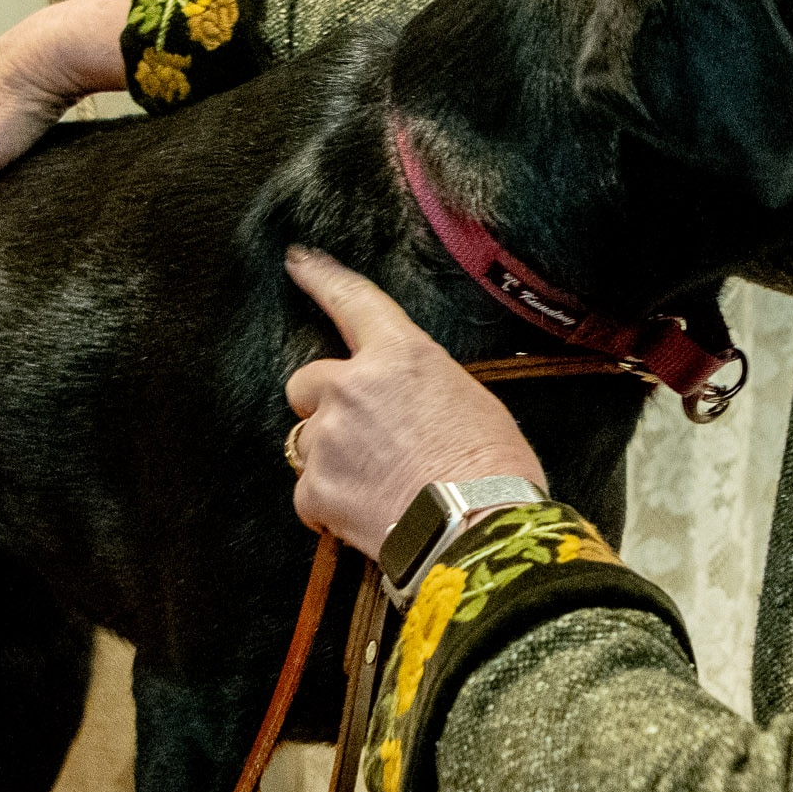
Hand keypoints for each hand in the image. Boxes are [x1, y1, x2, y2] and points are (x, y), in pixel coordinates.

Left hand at [283, 247, 544, 555]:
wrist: (481, 529)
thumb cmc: (494, 471)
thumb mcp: (472, 404)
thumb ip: (423, 391)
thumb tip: (408, 408)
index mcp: (400, 355)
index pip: (352, 301)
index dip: (321, 277)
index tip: (298, 261)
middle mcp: (353, 387)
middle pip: (307, 383)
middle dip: (323, 405)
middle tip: (359, 436)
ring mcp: (329, 438)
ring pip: (306, 442)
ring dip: (330, 459)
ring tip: (376, 486)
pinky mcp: (316, 489)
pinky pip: (307, 494)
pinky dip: (328, 507)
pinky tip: (365, 517)